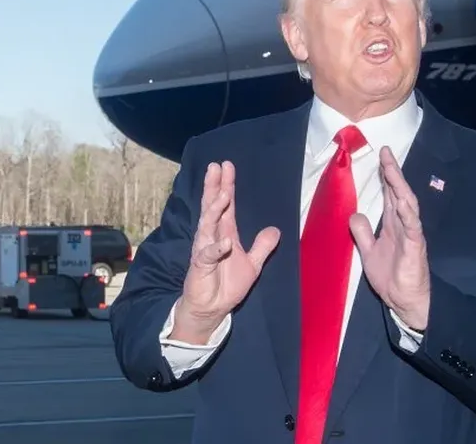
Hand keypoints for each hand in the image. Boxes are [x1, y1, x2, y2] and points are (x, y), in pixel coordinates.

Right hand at [175, 161, 279, 335]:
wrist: (213, 309)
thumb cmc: (228, 285)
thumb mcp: (253, 264)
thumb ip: (262, 246)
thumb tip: (276, 229)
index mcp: (225, 233)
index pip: (226, 205)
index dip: (226, 185)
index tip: (226, 165)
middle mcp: (212, 237)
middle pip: (212, 207)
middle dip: (214, 187)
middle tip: (215, 167)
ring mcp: (204, 250)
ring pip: (207, 225)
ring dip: (214, 210)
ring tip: (221, 195)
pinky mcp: (200, 266)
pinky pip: (207, 254)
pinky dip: (216, 248)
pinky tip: (225, 241)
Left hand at [349, 147, 429, 329]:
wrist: (404, 302)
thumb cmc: (391, 278)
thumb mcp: (368, 252)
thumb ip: (362, 233)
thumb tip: (354, 214)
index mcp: (393, 225)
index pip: (390, 195)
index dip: (386, 177)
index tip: (382, 157)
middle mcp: (404, 225)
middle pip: (399, 193)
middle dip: (393, 173)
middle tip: (386, 152)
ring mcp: (411, 234)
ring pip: (407, 205)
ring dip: (400, 186)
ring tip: (392, 169)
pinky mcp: (415, 248)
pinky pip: (412, 227)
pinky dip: (408, 213)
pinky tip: (403, 201)